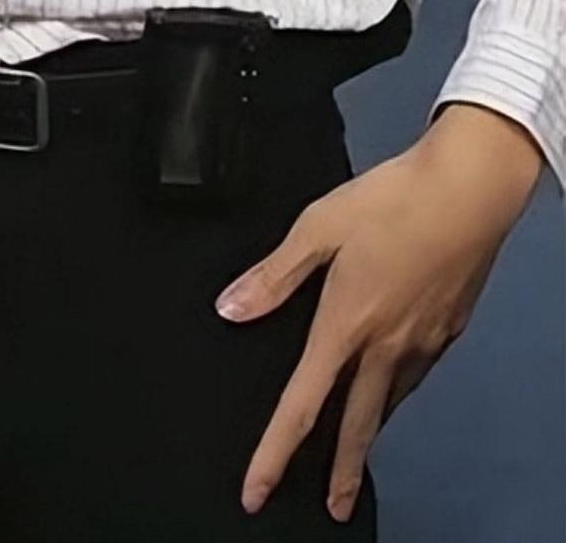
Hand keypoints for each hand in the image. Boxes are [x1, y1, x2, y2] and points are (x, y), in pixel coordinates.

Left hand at [215, 103, 542, 522]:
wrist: (468, 189)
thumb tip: (229, 309)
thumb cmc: (391, 201)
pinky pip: (416, 375)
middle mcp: (386, 346)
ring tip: (357, 452)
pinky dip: (398, 392)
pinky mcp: (449, 329)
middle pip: (358, 425)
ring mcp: (423, 341)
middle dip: (341, 472)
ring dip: (371, 433)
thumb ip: (274, 275)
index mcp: (346, 325)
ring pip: (391, 402)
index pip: (302, 404)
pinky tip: (394, 385)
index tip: (255, 490)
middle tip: (332, 507)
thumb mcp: (318, 227)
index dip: (274, 453)